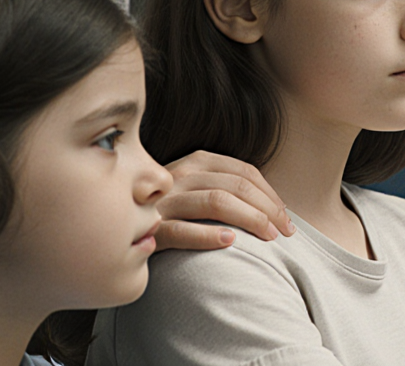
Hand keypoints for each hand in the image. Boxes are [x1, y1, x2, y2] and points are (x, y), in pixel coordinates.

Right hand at [154, 150, 295, 251]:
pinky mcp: (151, 228)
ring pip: (216, 202)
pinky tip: (230, 242)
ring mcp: (165, 201)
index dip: (271, 194)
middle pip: (236, 186)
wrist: (119, 228)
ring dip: (249, 219)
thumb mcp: (195, 189)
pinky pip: (181, 231)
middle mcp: (181, 175)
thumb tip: (274, 207)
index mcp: (196, 162)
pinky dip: (207, 235)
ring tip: (269, 237)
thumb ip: (226, 188)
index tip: (286, 217)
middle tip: (285, 232)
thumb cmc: (169, 211)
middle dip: (268, 209)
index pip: (244, 172)